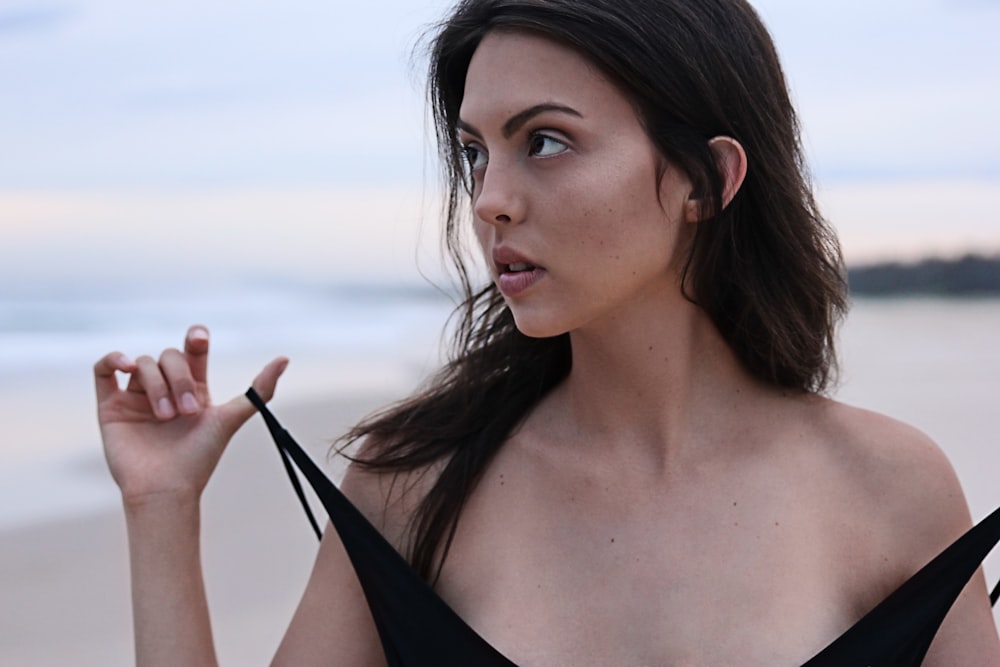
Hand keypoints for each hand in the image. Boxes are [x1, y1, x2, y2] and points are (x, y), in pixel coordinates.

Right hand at [94, 325, 287, 505]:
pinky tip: (125, 367)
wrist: (167, 489)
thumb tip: (284, 358)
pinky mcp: (110, 406)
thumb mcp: (232, 419)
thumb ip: (259, 390)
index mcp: (193, 389)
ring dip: (157, 384)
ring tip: (166, 416)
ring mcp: (136, 396)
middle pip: (168, 358)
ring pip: (142, 364)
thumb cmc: (200, 458)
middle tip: (189, 410)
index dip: (195, 340)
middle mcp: (164, 389)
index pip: (193, 353)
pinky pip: (104, 370)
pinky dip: (113, 360)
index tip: (200, 340)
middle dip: (180, 378)